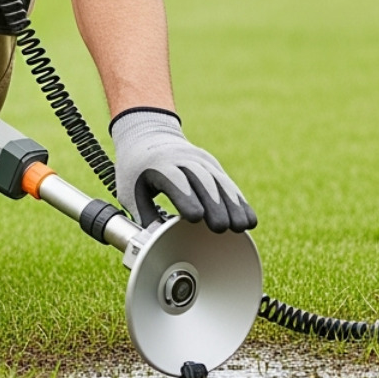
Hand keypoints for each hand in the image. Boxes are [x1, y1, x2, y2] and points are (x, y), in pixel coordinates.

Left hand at [110, 108, 256, 232]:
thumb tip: (153, 242)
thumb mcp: (129, 189)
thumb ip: (143, 215)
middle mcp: (183, 160)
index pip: (175, 179)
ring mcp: (200, 160)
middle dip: (214, 205)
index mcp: (159, 165)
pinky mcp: (212, 165)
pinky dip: (239, 202)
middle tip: (221, 228)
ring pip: (219, 182)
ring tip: (242, 227)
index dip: (186, 197)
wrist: (148, 134)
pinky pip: (227, 184)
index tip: (196, 217)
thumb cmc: (136, 168)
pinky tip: (249, 219)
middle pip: (202, 181)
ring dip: (232, 205)